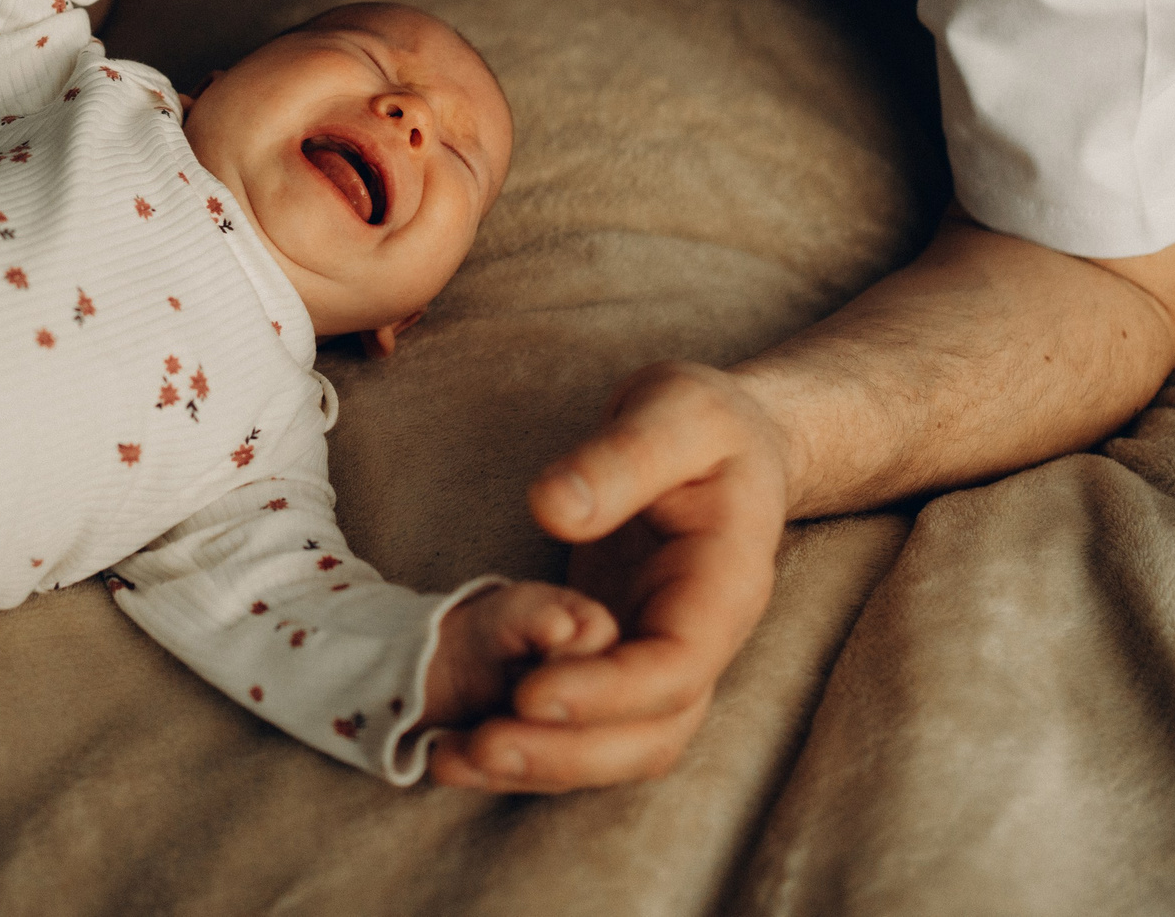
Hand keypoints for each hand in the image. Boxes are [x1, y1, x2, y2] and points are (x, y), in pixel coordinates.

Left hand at [427, 361, 791, 792]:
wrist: (721, 440)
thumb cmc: (705, 420)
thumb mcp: (674, 411)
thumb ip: (621, 458)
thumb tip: (554, 510)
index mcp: (723, 586)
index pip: (676, 666)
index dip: (607, 692)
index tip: (532, 692)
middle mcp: (699, 639)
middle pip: (650, 733)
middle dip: (567, 752)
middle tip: (481, 748)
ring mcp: (659, 656)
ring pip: (616, 744)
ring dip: (541, 763)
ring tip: (451, 759)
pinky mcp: (617, 657)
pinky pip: (583, 722)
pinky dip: (528, 740)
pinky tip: (456, 741)